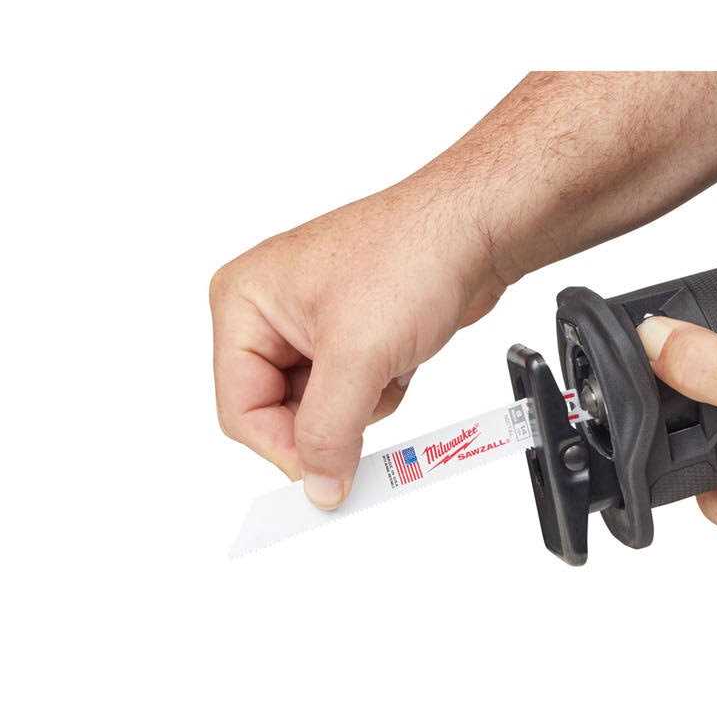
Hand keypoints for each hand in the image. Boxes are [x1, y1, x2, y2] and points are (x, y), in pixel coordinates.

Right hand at [210, 177, 507, 505]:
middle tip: (371, 405)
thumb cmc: (411, 255)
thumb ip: (329, 432)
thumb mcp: (358, 356)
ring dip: (362, 402)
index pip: (241, 410)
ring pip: (321, 407)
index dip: (285, 448)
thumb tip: (318, 488)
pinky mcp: (352, 332)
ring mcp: (311, 322)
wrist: (475, 229)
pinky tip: (402, 355)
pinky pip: (353, 392)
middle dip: (333, 416)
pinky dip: (381, 387)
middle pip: (279, 412)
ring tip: (389, 361)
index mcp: (242, 302)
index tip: (327, 477)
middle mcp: (266, 311)